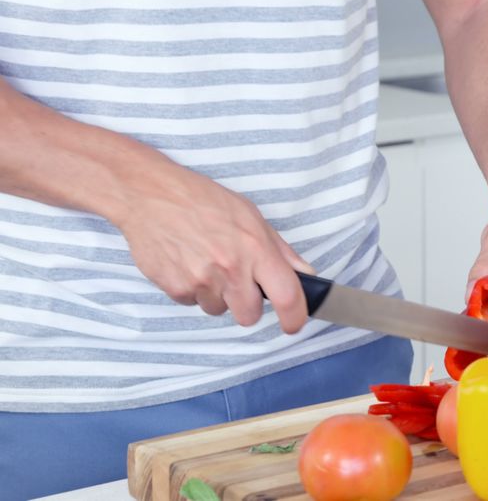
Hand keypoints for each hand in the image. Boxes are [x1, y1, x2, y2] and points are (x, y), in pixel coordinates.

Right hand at [111, 162, 314, 332]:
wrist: (151, 195)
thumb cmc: (203, 200)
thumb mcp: (251, 216)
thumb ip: (280, 250)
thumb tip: (305, 273)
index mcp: (256, 249)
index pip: (287, 296)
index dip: (294, 317)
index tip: (293, 324)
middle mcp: (230, 268)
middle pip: (249, 315)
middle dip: (246, 304)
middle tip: (238, 281)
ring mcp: (201, 281)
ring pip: (218, 310)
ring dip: (217, 295)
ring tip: (206, 262)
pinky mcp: (175, 288)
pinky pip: (192, 302)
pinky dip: (193, 289)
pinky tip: (188, 262)